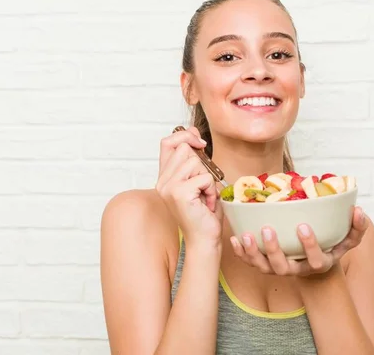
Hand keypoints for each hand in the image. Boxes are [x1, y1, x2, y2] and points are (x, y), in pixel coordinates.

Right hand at [155, 127, 222, 248]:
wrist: (204, 239)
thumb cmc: (204, 212)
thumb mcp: (199, 179)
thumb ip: (194, 159)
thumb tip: (193, 133)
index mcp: (165, 176)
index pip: (167, 142)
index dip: (184, 136)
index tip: (199, 142)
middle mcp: (162, 181)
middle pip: (185, 149)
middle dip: (202, 165)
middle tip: (203, 186)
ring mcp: (168, 187)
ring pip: (196, 162)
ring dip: (208, 179)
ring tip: (204, 196)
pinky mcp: (179, 193)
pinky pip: (204, 177)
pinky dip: (211, 190)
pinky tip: (206, 203)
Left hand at [230, 206, 368, 276]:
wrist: (314, 264)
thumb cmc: (331, 246)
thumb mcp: (348, 239)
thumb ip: (357, 227)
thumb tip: (359, 211)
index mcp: (318, 264)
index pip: (315, 259)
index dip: (309, 245)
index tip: (303, 226)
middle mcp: (297, 270)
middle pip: (283, 267)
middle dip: (274, 249)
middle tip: (268, 229)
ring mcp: (280, 269)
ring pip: (264, 267)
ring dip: (253, 252)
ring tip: (244, 236)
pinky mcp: (266, 266)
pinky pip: (251, 263)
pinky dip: (241, 253)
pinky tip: (235, 238)